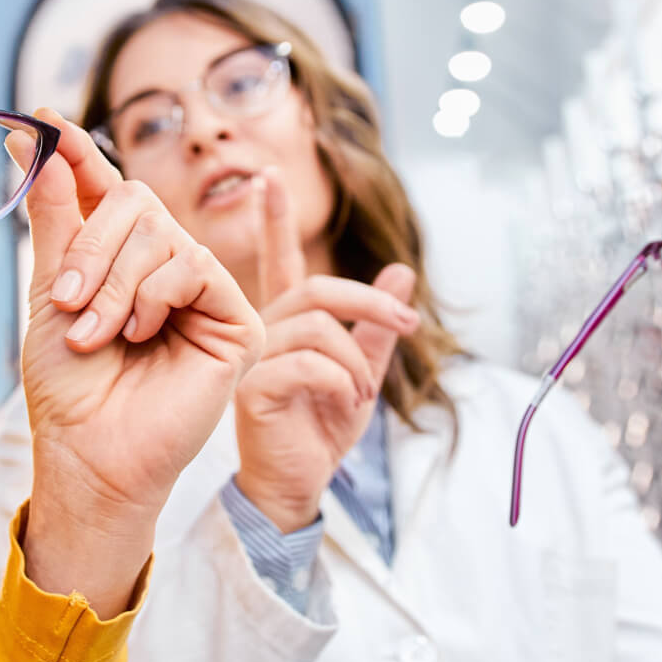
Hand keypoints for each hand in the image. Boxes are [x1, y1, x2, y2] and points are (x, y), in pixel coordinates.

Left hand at [14, 108, 263, 613]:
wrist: (89, 452)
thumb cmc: (69, 387)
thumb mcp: (51, 291)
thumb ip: (57, 217)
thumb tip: (39, 141)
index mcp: (120, 258)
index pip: (103, 189)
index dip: (75, 153)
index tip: (37, 121)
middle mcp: (164, 267)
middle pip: (135, 200)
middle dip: (91, 245)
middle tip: (65, 300)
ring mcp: (203, 291)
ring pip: (163, 231)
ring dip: (115, 282)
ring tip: (97, 334)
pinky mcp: (236, 318)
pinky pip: (193, 265)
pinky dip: (154, 296)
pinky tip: (142, 335)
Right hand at [232, 167, 419, 531]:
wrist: (296, 485)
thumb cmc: (320, 430)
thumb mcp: (361, 371)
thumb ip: (378, 326)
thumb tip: (402, 271)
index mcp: (284, 324)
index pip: (278, 260)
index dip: (274, 218)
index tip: (267, 175)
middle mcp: (262, 332)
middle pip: (316, 288)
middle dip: (369, 302)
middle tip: (408, 326)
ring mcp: (252, 359)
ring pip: (316, 327)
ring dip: (356, 359)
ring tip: (363, 392)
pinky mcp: (253, 389)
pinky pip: (309, 365)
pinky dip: (342, 381)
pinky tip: (346, 404)